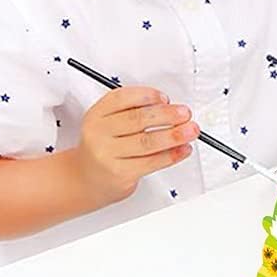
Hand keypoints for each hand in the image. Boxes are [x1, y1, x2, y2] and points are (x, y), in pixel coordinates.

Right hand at [72, 87, 198, 205]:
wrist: (85, 180)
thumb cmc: (104, 148)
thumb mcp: (107, 124)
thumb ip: (132, 112)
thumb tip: (170, 108)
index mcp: (96, 115)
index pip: (122, 98)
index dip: (147, 95)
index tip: (166, 99)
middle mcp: (99, 133)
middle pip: (138, 119)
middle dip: (167, 115)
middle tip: (185, 113)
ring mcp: (108, 154)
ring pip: (147, 141)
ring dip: (174, 135)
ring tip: (191, 130)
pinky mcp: (120, 173)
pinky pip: (151, 162)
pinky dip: (172, 155)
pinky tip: (184, 149)